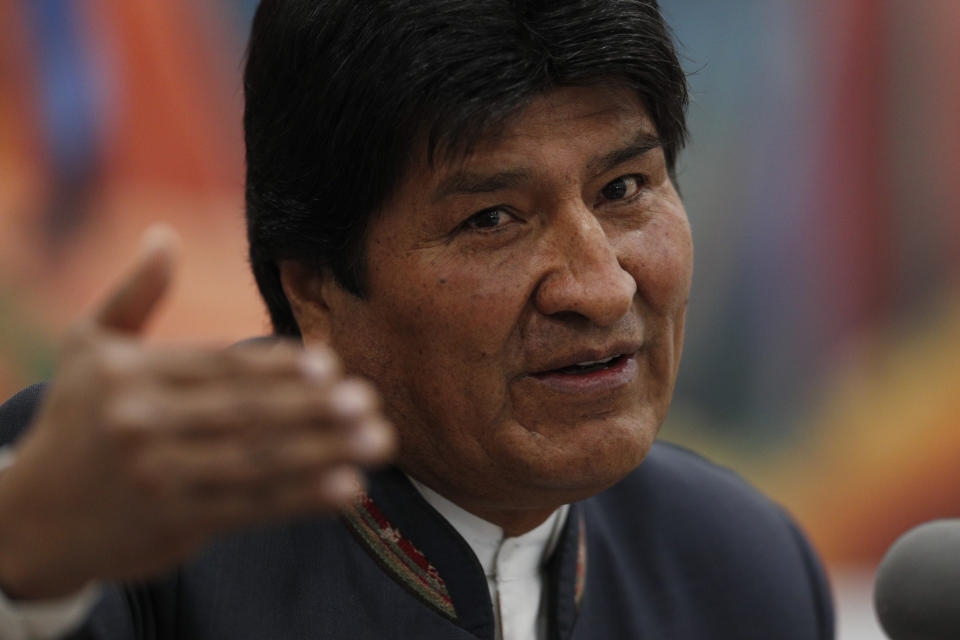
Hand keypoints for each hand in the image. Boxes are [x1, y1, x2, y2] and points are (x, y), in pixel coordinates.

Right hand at [0, 226, 394, 598]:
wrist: (27, 519)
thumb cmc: (73, 421)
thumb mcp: (88, 346)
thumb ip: (134, 293)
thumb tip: (165, 234)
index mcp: (129, 374)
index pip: (220, 366)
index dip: (279, 366)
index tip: (331, 363)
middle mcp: (141, 423)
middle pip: (246, 412)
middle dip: (315, 409)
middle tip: (370, 402)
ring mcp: (158, 476)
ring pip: (257, 460)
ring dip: (325, 452)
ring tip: (377, 443)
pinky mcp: (173, 522)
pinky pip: (251, 508)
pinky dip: (304, 499)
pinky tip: (349, 488)